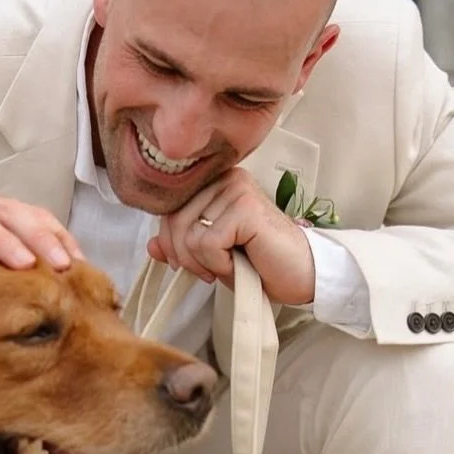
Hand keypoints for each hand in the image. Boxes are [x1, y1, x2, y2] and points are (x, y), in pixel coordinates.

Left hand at [146, 167, 316, 305]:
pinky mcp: (245, 208)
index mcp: (216, 183)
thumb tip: (151, 245)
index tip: (189, 263)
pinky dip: (219, 263)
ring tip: (229, 265)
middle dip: (184, 256)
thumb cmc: (262, 263)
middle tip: (208, 271)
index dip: (171, 242)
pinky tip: (240, 263)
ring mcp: (237, 190)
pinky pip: (207, 242)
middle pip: (173, 220)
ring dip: (203, 262)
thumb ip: (182, 247)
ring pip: (188, 233)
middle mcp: (226, 179)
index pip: (169, 209)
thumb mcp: (212, 257)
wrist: (302, 274)